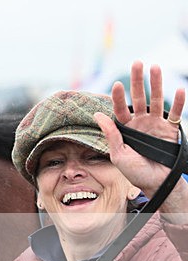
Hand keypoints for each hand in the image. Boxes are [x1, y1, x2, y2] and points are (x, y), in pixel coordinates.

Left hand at [94, 61, 185, 197]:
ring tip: (155, 67)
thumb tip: (97, 115)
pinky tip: (179, 90)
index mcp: (125, 130)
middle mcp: (140, 124)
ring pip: (157, 101)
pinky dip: (179, 102)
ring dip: (156, 84)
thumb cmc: (135, 172)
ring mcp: (156, 125)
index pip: (120, 109)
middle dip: (138, 81)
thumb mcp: (118, 154)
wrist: (156, 183)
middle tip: (137, 62)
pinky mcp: (171, 130)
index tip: (117, 84)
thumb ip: (111, 134)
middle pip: (139, 98)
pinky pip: (175, 114)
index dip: (119, 97)